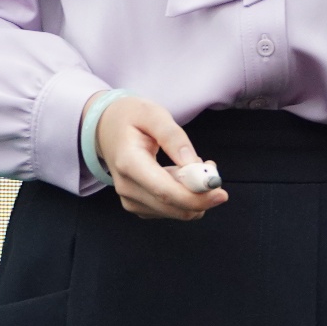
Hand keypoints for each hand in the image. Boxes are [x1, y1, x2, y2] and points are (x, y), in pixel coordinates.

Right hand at [89, 92, 228, 220]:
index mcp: (129, 162)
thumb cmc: (130, 117)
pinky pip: (169, 210)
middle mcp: (127, 187)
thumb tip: (194, 165)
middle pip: (172, 207)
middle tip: (210, 168)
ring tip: (190, 164)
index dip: (195, 197)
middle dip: (201, 195)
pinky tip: (180, 175)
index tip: (221, 193)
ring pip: (174, 211)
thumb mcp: (153, 114)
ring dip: (192, 194)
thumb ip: (174, 137)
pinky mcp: (137, 205)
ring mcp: (130, 199)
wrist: (105, 127)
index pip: (164, 191)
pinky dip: (183, 197)